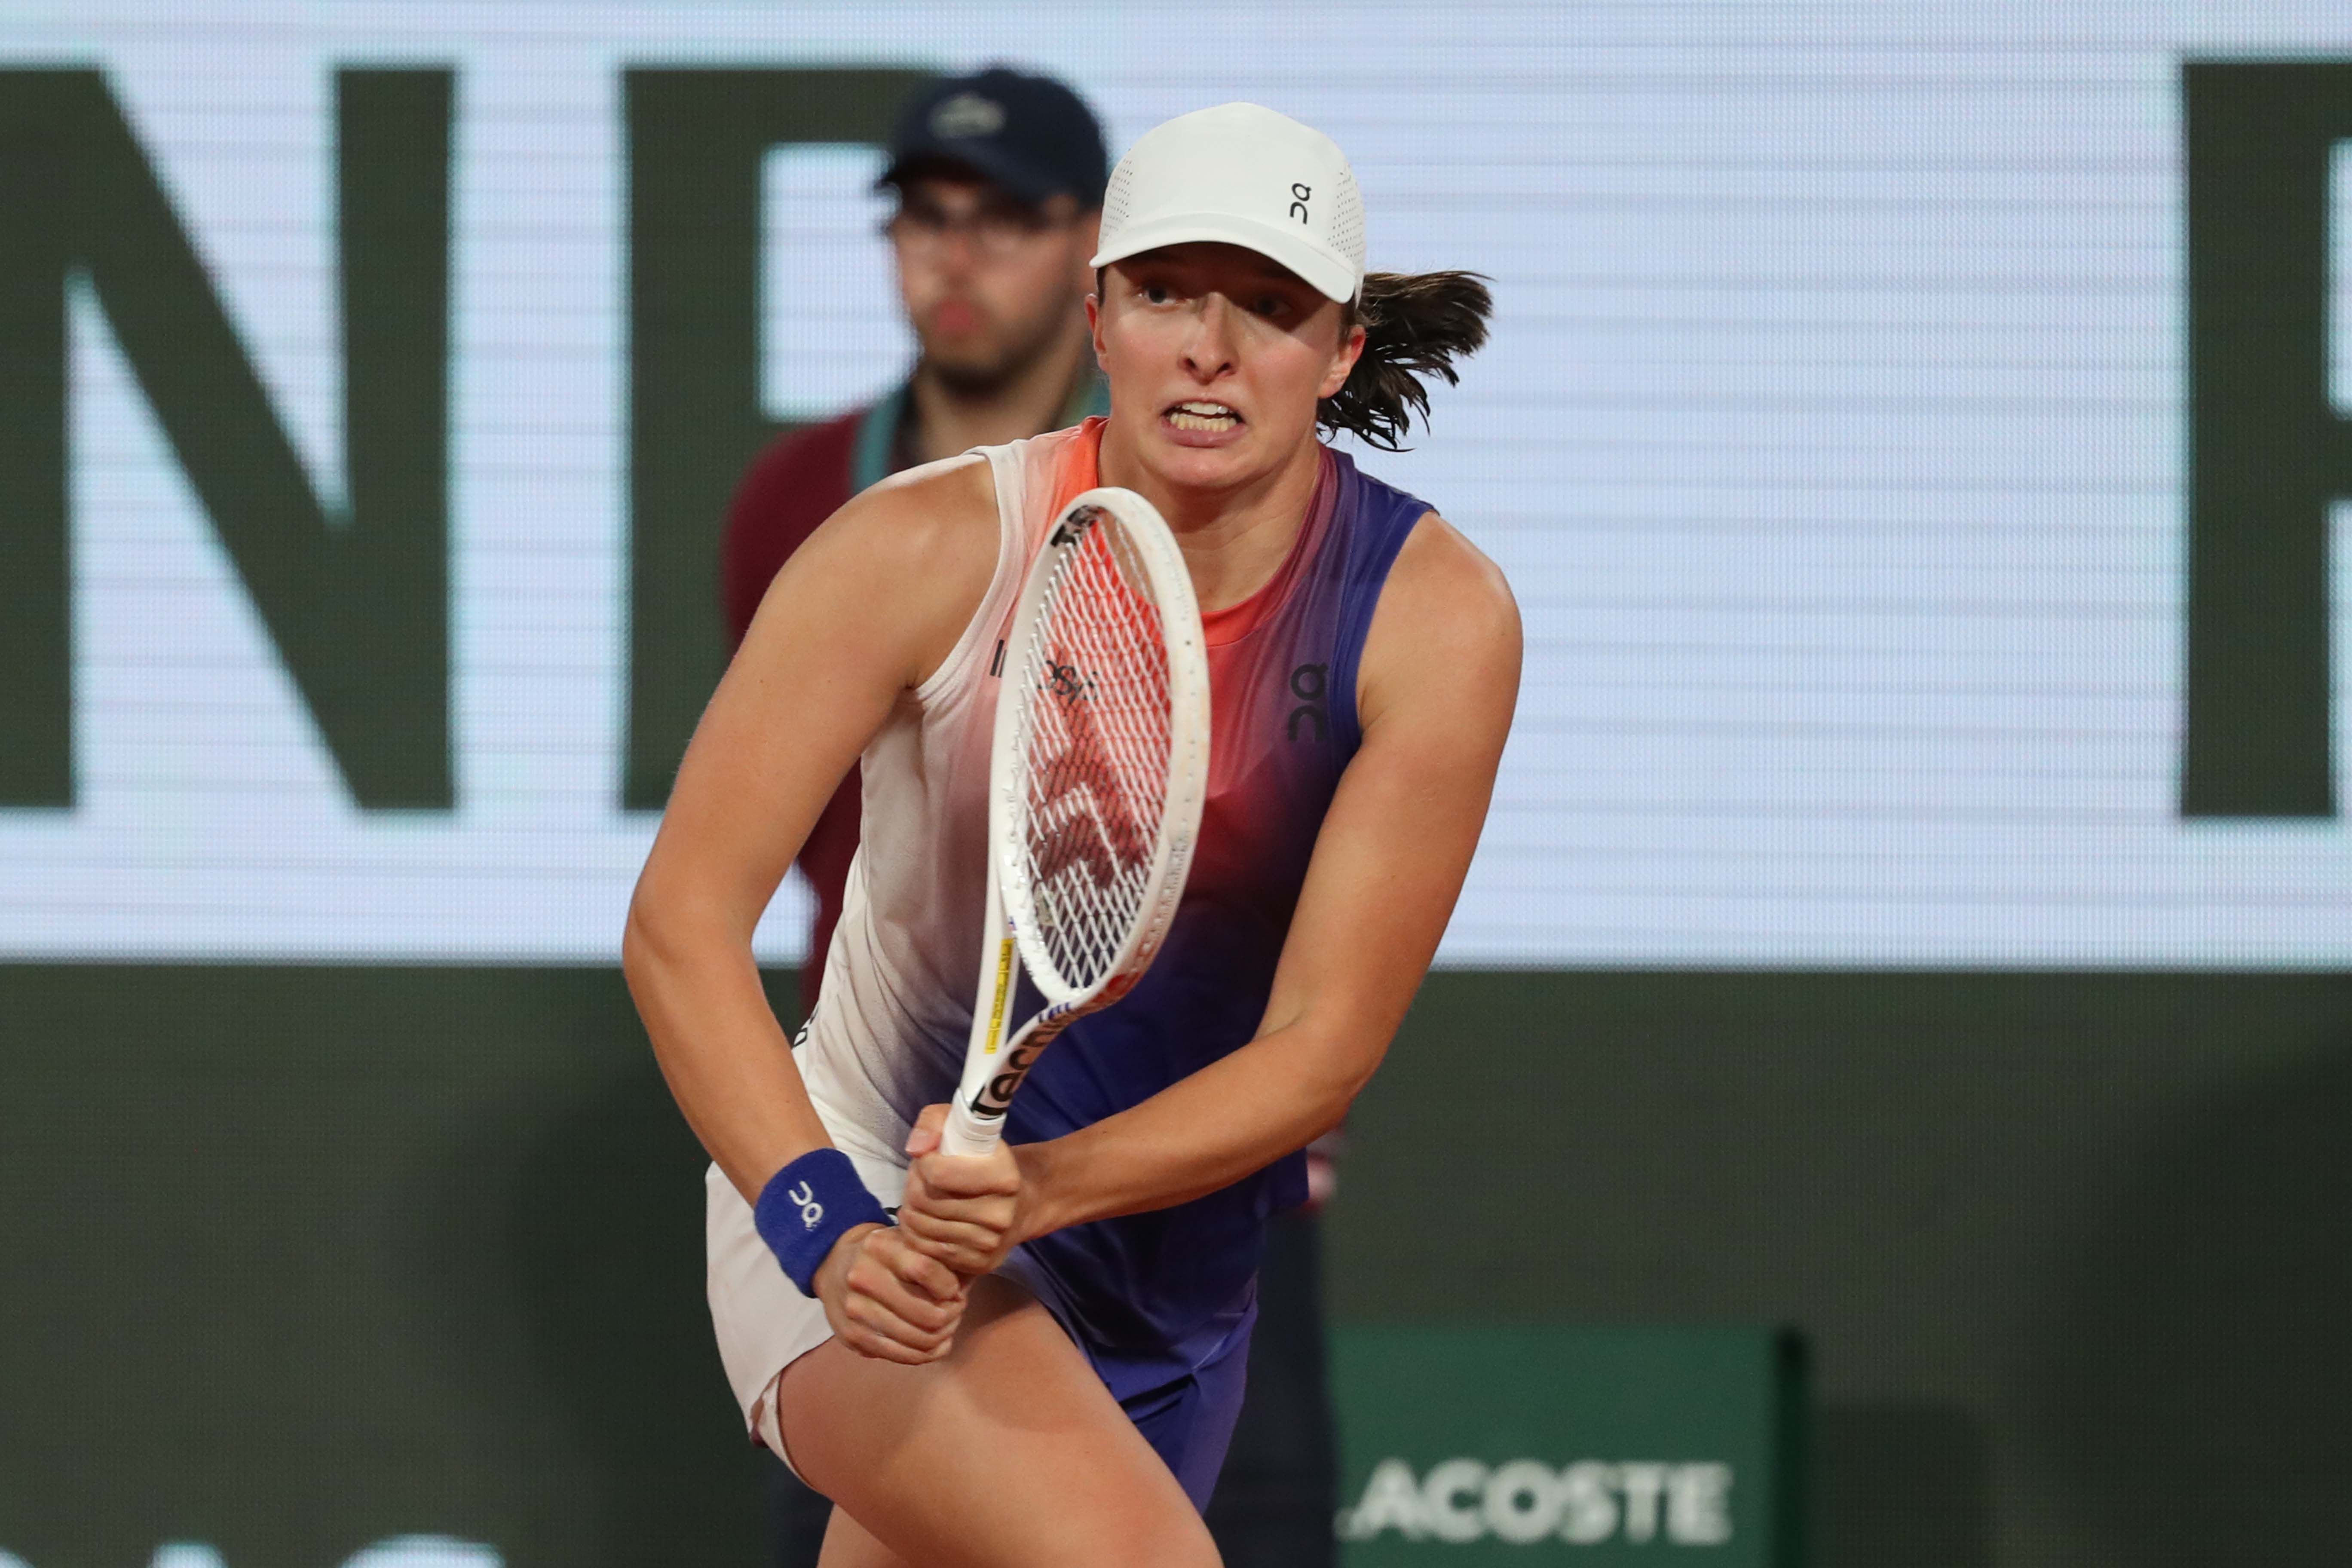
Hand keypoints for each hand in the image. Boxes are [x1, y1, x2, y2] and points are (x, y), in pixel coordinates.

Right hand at [814, 1220, 966, 1363]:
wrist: (833, 1265)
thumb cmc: (885, 1253)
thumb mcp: (908, 1241)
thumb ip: (939, 1258)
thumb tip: (968, 1286)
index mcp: (880, 1247)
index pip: (927, 1271)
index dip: (950, 1286)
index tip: (955, 1289)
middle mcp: (863, 1277)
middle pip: (926, 1313)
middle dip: (951, 1317)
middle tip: (956, 1311)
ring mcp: (855, 1310)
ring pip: (917, 1339)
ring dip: (942, 1337)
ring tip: (947, 1326)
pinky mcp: (852, 1337)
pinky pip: (901, 1355)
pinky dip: (926, 1354)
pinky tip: (936, 1345)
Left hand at [897, 1103, 1025, 1276]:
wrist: (1024, 1202)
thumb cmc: (987, 1159)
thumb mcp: (964, 1124)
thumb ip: (934, 1121)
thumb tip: (917, 1149)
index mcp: (1004, 1176)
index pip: (938, 1173)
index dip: (923, 1163)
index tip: (930, 1159)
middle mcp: (1001, 1214)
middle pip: (925, 1201)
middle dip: (912, 1187)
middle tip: (920, 1180)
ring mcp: (990, 1243)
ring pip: (921, 1228)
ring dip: (911, 1210)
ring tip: (922, 1198)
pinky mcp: (979, 1264)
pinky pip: (926, 1251)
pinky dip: (916, 1235)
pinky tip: (926, 1220)